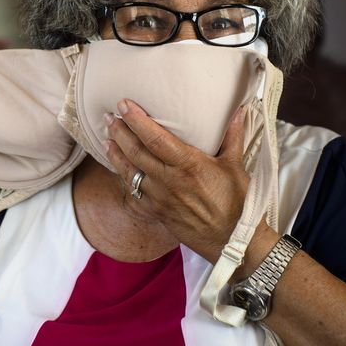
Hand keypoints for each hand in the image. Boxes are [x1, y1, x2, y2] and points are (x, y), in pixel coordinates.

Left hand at [103, 99, 250, 263]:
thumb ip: (233, 136)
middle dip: (119, 132)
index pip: (155, 138)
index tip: (124, 104)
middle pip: (135, 152)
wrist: (233, 241)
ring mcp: (159, 198)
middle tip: (109, 116)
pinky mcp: (156, 212)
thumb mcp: (236, 166)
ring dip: (116, 153)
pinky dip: (124, 177)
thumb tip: (238, 111)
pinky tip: (119, 168)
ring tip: (107, 137)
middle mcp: (169, 180)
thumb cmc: (237, 203)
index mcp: (188, 165)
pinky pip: (134, 192)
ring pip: (130, 172)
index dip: (136, 120)